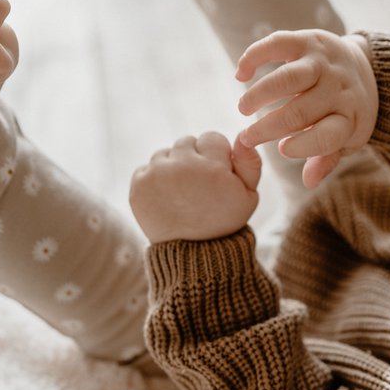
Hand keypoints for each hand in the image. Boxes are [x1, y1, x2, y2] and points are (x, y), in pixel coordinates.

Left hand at [129, 131, 261, 243]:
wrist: (192, 254)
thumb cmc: (223, 221)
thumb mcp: (249, 196)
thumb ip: (250, 163)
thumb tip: (242, 136)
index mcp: (212, 167)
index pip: (212, 137)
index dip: (217, 156)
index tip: (216, 175)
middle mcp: (183, 166)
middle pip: (186, 141)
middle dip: (193, 159)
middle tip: (198, 187)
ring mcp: (157, 175)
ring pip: (165, 153)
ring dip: (172, 168)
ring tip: (182, 194)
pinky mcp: (139, 185)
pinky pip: (146, 168)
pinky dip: (154, 180)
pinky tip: (167, 199)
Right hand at [235, 30, 376, 188]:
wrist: (366, 67)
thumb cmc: (348, 112)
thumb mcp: (347, 139)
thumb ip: (326, 159)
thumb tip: (308, 182)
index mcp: (349, 118)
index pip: (327, 137)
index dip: (302, 147)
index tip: (282, 149)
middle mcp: (337, 90)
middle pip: (300, 112)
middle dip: (268, 128)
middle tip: (247, 139)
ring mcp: (322, 64)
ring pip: (287, 79)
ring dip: (259, 95)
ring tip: (244, 109)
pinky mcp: (308, 41)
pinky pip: (277, 44)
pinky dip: (254, 57)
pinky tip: (241, 74)